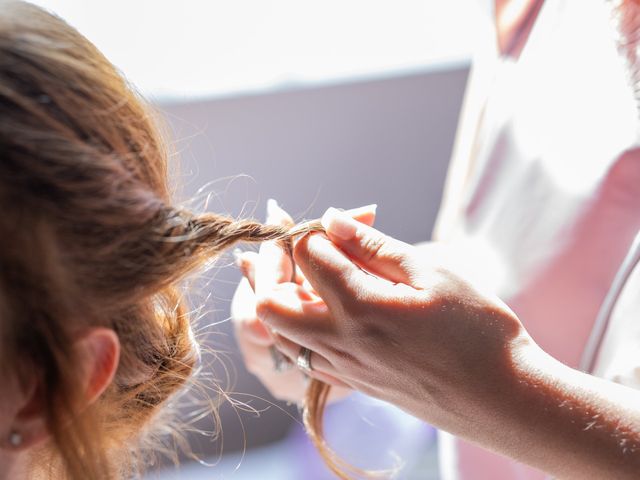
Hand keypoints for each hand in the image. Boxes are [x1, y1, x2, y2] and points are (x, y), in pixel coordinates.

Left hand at [257, 208, 639, 478]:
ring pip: (281, 332)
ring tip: (319, 278)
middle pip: (270, 301)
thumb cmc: (479, 331)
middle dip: (277, 268)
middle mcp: (340, 341)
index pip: (307, 254)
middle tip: (307, 250)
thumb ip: (375, 246)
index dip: (313, 230)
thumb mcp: (434, 274)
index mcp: (361, 306)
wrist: (502, 399)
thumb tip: (333, 219)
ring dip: (286, 299)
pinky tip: (335, 313)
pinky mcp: (353, 383)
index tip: (332, 222)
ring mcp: (343, 367)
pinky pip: (306, 356)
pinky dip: (305, 328)